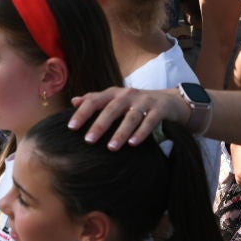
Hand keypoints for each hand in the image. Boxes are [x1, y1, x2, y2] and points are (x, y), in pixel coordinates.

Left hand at [67, 86, 186, 148]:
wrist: (170, 101)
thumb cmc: (136, 103)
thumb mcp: (115, 99)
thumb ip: (95, 100)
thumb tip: (74, 101)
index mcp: (113, 93)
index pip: (94, 101)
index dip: (82, 113)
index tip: (71, 127)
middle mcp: (128, 94)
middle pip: (111, 109)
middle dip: (99, 125)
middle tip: (88, 140)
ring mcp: (145, 101)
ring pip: (131, 117)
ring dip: (121, 132)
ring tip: (111, 147)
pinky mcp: (159, 109)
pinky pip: (150, 121)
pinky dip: (141, 132)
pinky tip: (133, 143)